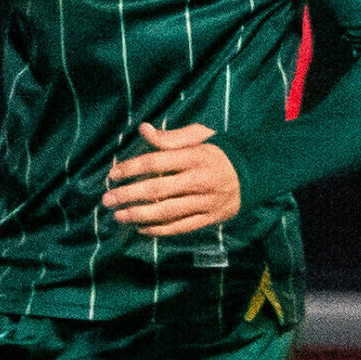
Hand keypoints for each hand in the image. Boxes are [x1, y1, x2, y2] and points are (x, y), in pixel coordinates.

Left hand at [107, 122, 241, 236]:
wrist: (252, 174)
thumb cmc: (218, 152)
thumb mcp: (199, 137)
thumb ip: (171, 137)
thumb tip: (143, 129)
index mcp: (195, 156)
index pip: (156, 161)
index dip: (132, 168)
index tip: (112, 174)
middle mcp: (200, 180)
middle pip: (158, 189)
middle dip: (129, 195)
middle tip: (108, 199)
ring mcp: (206, 201)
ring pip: (167, 211)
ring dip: (139, 215)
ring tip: (119, 216)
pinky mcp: (210, 218)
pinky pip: (181, 227)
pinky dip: (159, 230)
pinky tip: (140, 228)